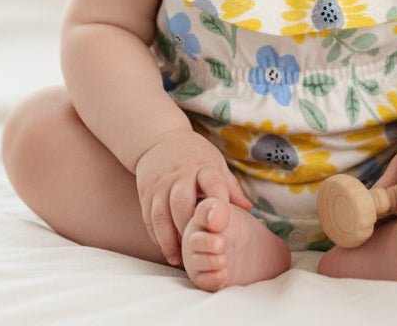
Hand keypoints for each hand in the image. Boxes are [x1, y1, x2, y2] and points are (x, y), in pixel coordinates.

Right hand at [135, 129, 251, 264]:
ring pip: (162, 215)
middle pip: (181, 203)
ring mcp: (160, 185)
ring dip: (171, 239)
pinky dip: (158, 238)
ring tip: (183, 257)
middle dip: (190, 227)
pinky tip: (169, 252)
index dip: (219, 203)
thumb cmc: (195, 156)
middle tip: (201, 246)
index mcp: (202, 166)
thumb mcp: (215, 163)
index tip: (223, 225)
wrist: (159, 140)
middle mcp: (179, 175)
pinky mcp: (146, 194)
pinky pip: (150, 219)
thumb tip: (251, 210)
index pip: (212, 183)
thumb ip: (231, 187)